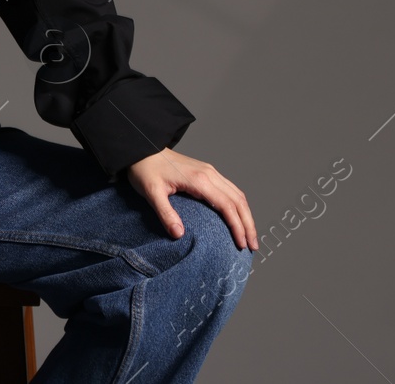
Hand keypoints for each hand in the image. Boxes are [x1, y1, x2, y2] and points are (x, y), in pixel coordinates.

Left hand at [125, 147, 257, 250]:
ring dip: (246, 215)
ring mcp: (209, 171)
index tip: (242, 244)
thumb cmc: (145, 170)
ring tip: (249, 235)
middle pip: (238, 200)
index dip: (237, 226)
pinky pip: (229, 189)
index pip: (227, 205)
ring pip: (237, 194)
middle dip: (248, 224)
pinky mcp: (206, 172)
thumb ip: (165, 213)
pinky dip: (238, 205)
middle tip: (253, 245)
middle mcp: (209, 174)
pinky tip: (238, 217)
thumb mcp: (151, 193)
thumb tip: (179, 235)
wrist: (142, 149)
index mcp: (199, 180)